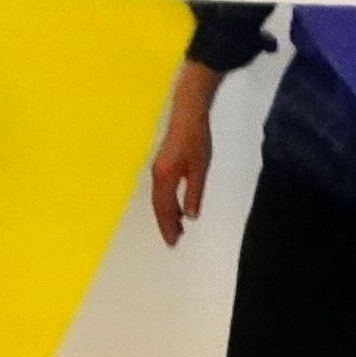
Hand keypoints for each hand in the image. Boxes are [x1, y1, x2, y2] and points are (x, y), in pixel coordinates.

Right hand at [149, 64, 217, 246]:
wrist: (187, 114)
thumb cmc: (196, 139)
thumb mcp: (199, 169)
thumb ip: (194, 192)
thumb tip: (190, 215)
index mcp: (164, 177)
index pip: (164, 208)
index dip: (168, 226)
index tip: (173, 242)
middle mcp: (156, 175)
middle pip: (159, 206)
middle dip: (166, 223)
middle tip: (175, 240)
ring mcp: (157, 169)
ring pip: (159, 198)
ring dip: (167, 214)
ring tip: (178, 228)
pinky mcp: (161, 165)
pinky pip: (161, 190)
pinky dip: (167, 202)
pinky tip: (177, 207)